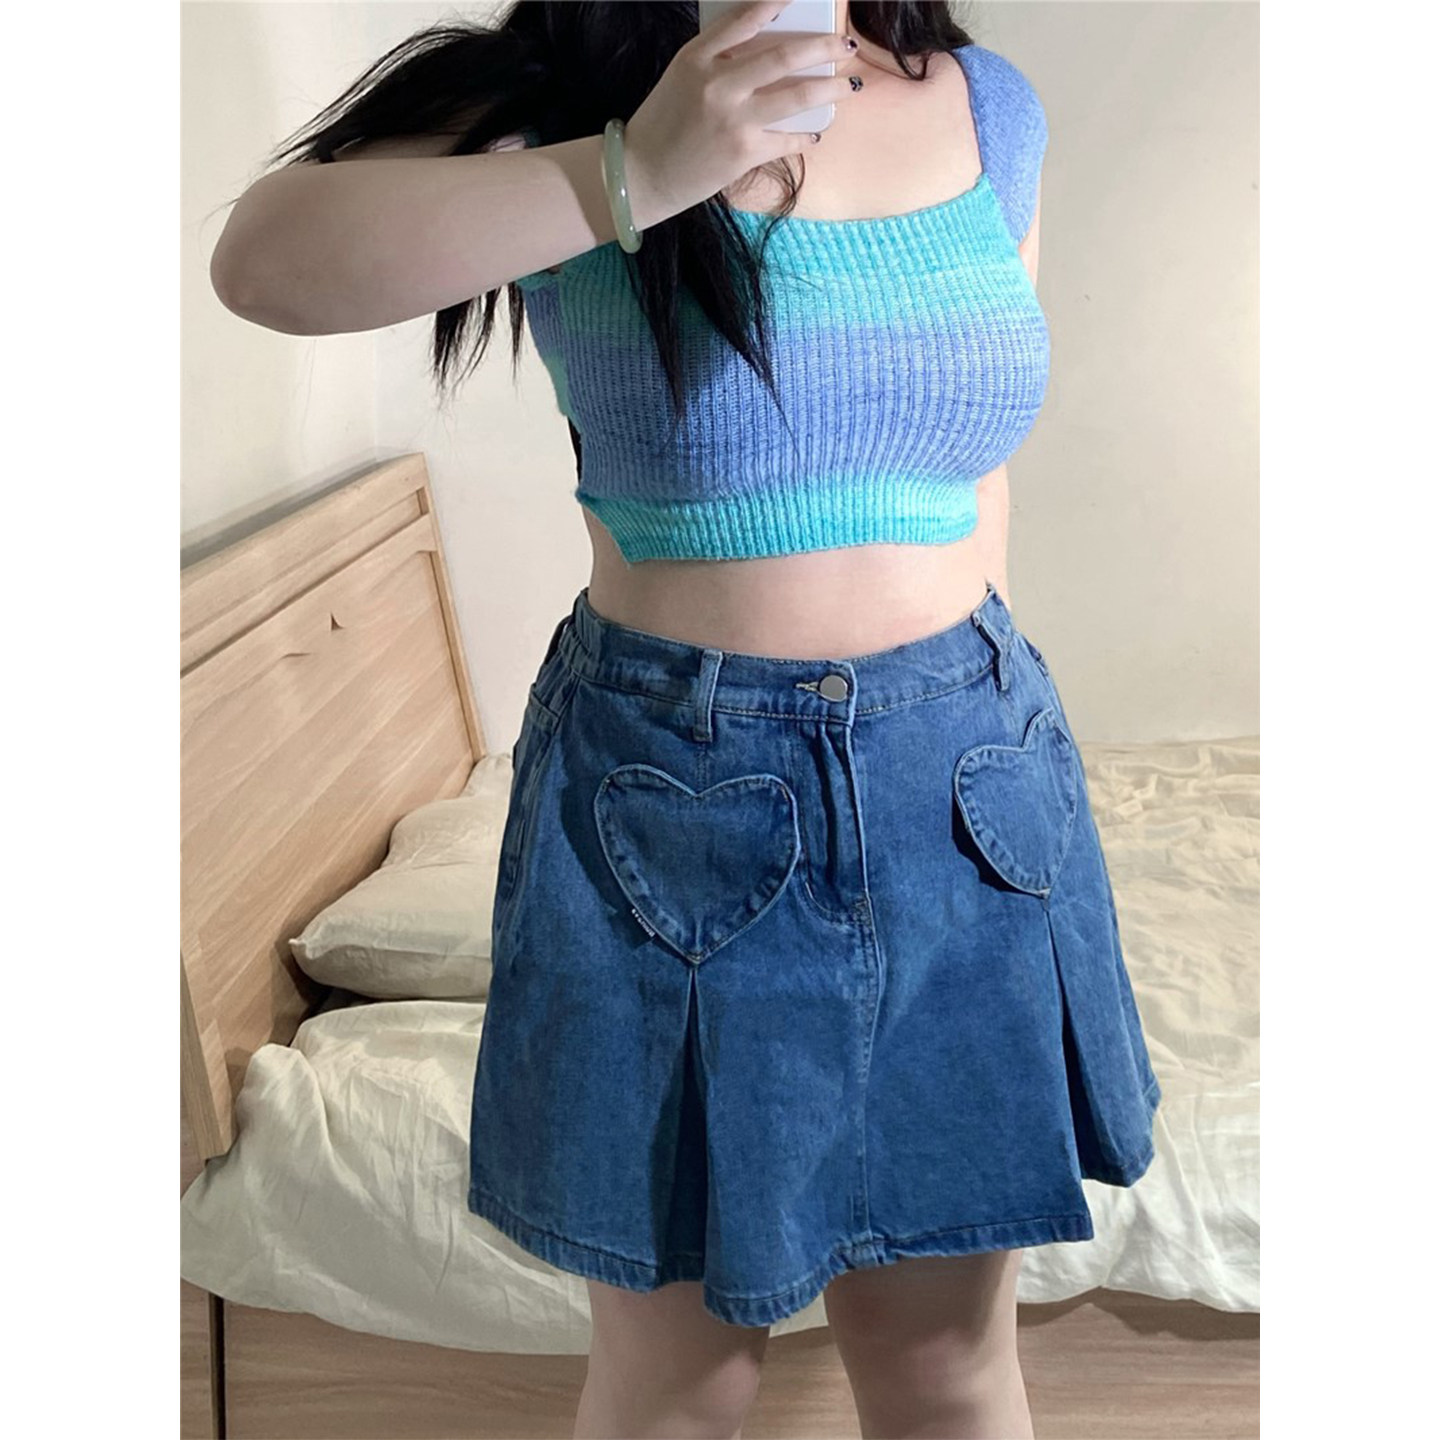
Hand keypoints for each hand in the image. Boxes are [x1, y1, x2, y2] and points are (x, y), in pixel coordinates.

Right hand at [622, 0, 859, 226]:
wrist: (641, 176)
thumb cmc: (661, 126)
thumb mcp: (681, 79)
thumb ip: (716, 61)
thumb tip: (763, 52)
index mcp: (696, 58)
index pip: (744, 19)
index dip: (776, 3)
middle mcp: (717, 84)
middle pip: (784, 55)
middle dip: (823, 47)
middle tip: (844, 44)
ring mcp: (733, 119)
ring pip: (796, 96)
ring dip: (829, 89)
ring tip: (848, 85)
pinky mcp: (744, 152)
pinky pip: (787, 138)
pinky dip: (806, 135)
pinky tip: (815, 132)